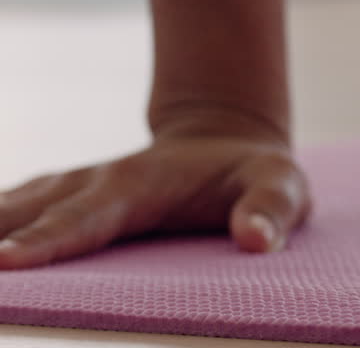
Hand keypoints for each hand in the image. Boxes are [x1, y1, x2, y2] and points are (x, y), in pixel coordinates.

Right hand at [0, 119, 308, 268]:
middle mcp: (89, 183)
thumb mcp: (284, 186)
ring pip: (5, 209)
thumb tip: (255, 242)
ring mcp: (67, 190)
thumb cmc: (255, 174)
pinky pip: (6, 214)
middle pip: (24, 214)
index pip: (86, 219)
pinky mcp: (55, 201)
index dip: (48, 241)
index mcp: (135, 185)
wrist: (225, 143)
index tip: (6, 262)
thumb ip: (272, 211)